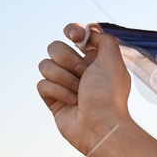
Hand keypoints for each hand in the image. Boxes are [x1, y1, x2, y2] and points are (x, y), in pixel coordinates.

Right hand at [37, 22, 131, 153]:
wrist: (100, 125)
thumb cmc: (108, 95)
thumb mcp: (114, 61)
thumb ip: (104, 40)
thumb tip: (91, 31)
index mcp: (96, 58)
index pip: (76, 34)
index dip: (72, 30)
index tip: (76, 36)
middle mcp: (80, 69)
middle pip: (55, 48)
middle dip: (68, 60)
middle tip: (84, 74)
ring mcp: (64, 83)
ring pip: (45, 65)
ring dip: (63, 78)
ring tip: (79, 92)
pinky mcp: (52, 97)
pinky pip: (42, 84)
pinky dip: (58, 92)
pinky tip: (73, 103)